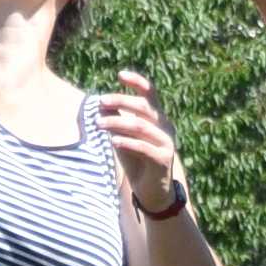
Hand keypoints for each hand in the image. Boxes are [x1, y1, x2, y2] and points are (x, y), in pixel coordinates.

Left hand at [92, 70, 187, 221]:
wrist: (152, 191)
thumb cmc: (136, 161)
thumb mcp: (124, 137)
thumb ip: (117, 122)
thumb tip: (100, 104)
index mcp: (157, 117)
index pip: (150, 93)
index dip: (137, 82)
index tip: (120, 74)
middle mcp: (165, 126)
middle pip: (143, 107)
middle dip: (120, 102)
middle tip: (100, 102)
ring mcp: (167, 142)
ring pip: (141, 126)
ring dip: (117, 123)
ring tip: (98, 124)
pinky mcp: (164, 158)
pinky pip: (144, 147)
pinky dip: (127, 143)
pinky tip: (113, 142)